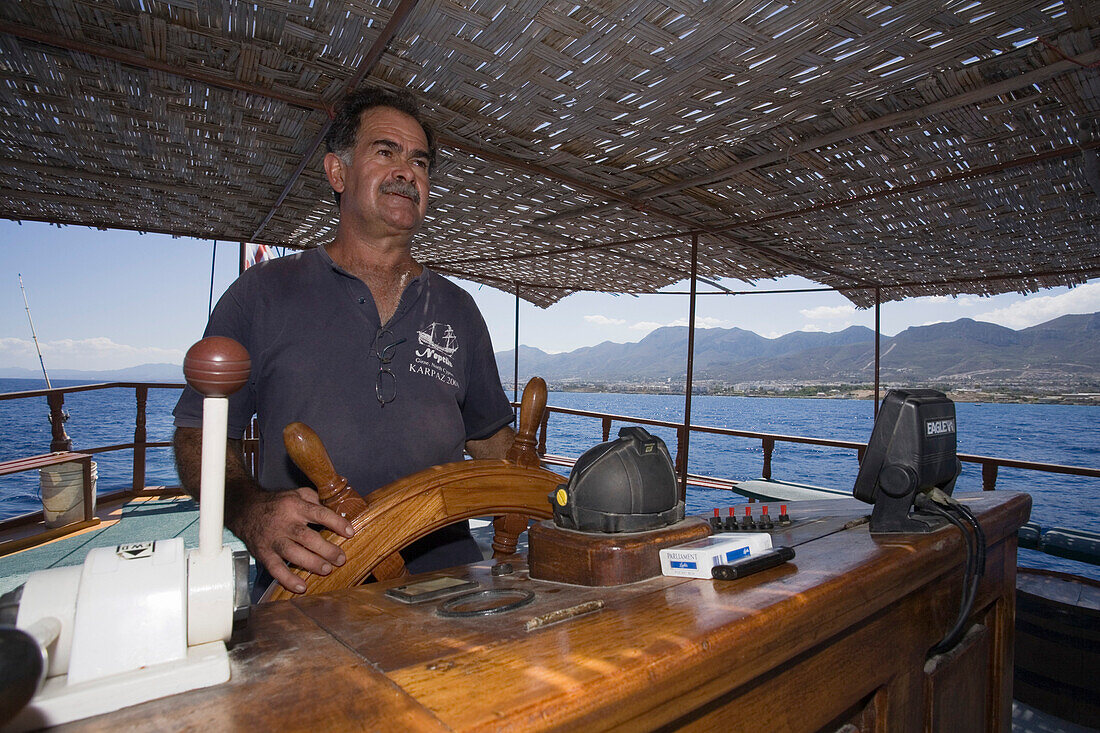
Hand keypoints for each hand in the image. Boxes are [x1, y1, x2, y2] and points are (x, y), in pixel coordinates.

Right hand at [231, 487, 354, 593]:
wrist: (245, 510)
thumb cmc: (277, 504)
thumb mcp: (297, 494)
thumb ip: (316, 500)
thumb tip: (339, 509)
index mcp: (295, 506)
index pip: (319, 514)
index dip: (336, 523)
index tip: (350, 532)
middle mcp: (284, 523)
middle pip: (307, 537)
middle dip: (326, 549)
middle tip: (340, 559)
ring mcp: (273, 539)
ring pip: (292, 553)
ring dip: (311, 563)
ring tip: (327, 570)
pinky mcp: (263, 553)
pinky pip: (275, 568)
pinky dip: (287, 579)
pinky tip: (301, 587)